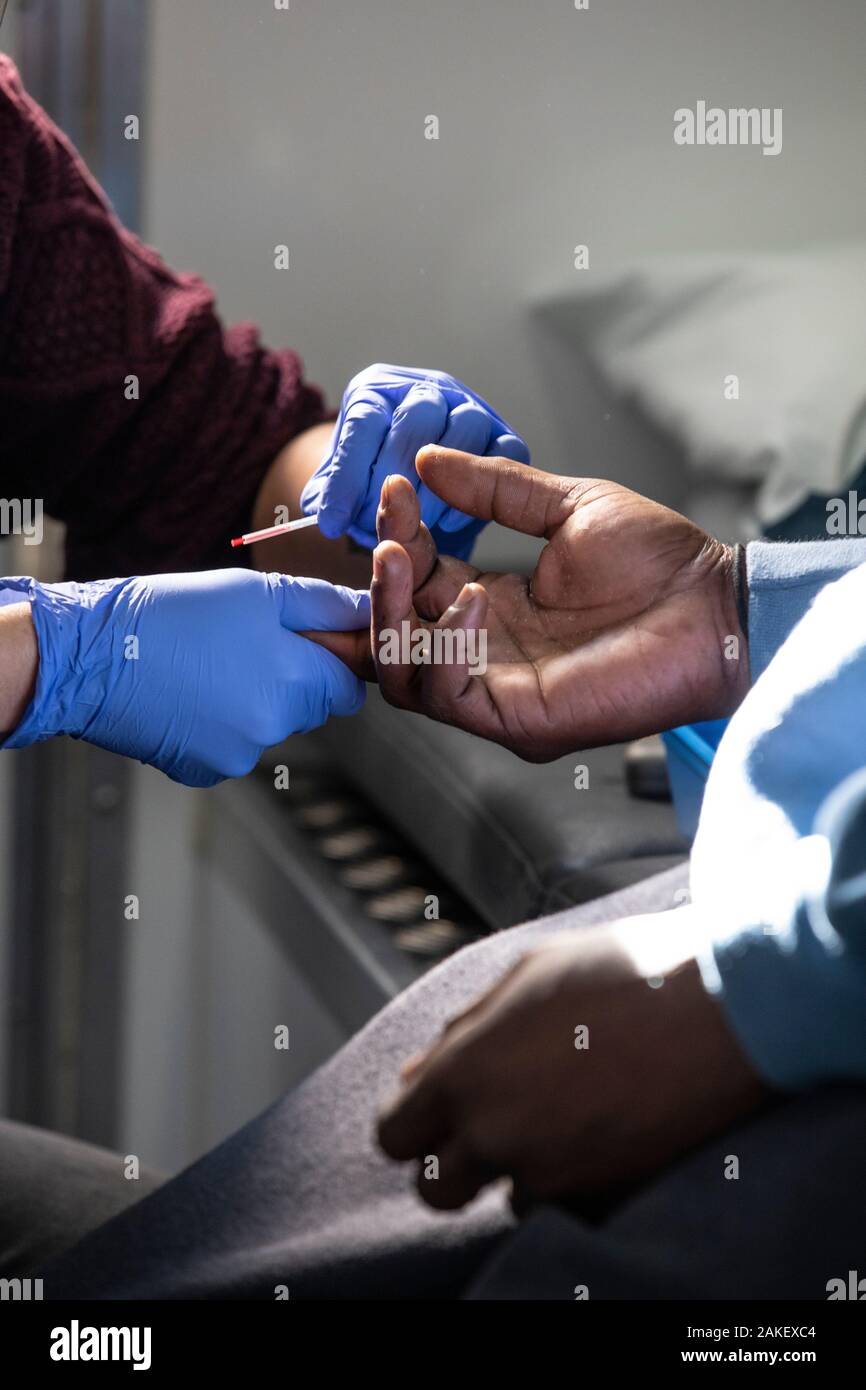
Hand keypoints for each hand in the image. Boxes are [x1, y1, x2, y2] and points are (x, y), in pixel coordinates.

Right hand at [2, 570, 368, 786]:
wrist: (89, 657)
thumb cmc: (172, 614)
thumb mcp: (256, 593)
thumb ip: (323, 607)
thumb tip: (368, 615)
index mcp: (294, 682)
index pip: (347, 689)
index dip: (331, 662)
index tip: (302, 641)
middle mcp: (273, 729)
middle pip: (309, 708)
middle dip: (291, 680)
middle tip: (243, 644)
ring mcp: (237, 756)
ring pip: (270, 726)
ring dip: (254, 700)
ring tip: (207, 664)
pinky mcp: (204, 771)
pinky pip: (233, 745)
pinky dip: (219, 723)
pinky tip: (187, 693)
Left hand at [300, 365, 528, 555]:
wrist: (413, 484)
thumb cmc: (371, 481)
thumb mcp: (340, 484)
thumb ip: (325, 497)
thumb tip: (318, 514)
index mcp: (377, 391)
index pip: (364, 420)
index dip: (347, 475)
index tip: (334, 522)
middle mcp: (424, 389)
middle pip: (416, 417)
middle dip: (394, 477)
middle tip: (379, 522)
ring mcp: (467, 406)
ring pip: (465, 428)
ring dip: (440, 485)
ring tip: (417, 526)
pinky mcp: (501, 433)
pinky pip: (504, 450)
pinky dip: (481, 487)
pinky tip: (450, 523)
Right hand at [371, 448, 749, 757]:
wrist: (715, 604)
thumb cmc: (659, 563)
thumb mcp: (566, 508)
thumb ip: (495, 492)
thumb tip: (428, 461)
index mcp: (493, 607)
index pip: (417, 584)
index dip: (396, 539)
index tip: (396, 489)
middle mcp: (486, 653)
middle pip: (395, 637)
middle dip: (379, 586)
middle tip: (388, 538)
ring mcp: (499, 691)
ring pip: (404, 675)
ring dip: (391, 617)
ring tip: (402, 558)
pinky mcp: (520, 719)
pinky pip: (450, 697)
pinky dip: (445, 650)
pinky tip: (472, 597)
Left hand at [377, 917, 765, 1210]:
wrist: (725, 1007)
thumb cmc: (624, 972)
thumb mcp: (527, 974)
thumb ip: (464, 1029)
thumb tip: (420, 1071)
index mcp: (464, 1071)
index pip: (395, 1135)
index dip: (413, 1123)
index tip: (436, 1113)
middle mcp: (494, 1132)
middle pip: (436, 1188)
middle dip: (456, 1162)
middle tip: (494, 1126)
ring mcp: (550, 1171)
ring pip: (505, 1198)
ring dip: (523, 1167)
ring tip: (570, 1114)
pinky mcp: (603, 1196)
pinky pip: (565, 1206)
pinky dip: (576, 1179)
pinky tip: (604, 1131)